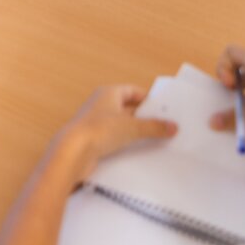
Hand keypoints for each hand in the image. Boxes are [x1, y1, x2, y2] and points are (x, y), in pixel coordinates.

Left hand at [53, 85, 177, 184]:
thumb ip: (153, 127)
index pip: (132, 91)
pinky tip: (137, 152)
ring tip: (154, 140)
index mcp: (108, 93)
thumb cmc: (98, 130)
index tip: (162, 108)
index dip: (147, 99)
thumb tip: (172, 126)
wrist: (72, 152)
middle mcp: (100, 105)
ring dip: (135, 132)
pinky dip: (125, 144)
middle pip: (127, 109)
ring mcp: (95, 124)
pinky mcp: (93, 141)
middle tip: (163, 125)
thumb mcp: (132, 127)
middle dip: (144, 117)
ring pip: (121, 126)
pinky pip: (114, 140)